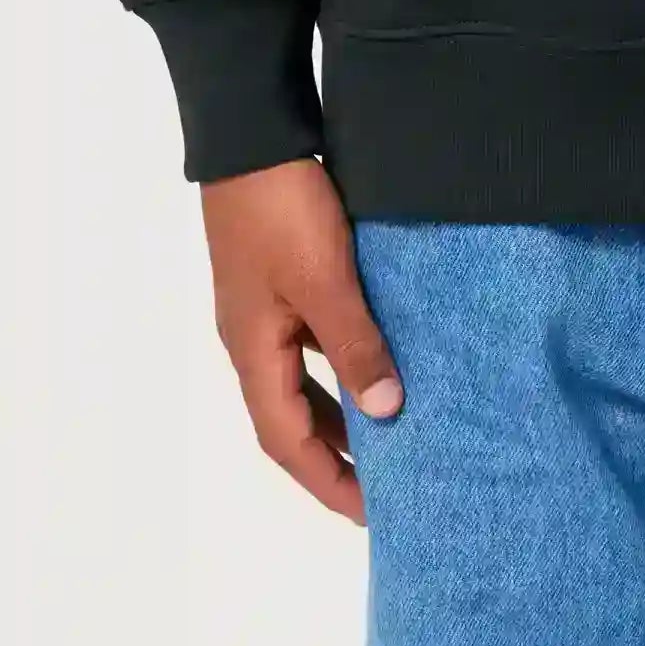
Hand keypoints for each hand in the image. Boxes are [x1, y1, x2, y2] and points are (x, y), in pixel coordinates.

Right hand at [199, 158, 403, 520]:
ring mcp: (264, 305)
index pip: (287, 440)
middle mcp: (252, 337)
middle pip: (292, 416)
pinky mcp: (281, 274)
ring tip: (393, 429)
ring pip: (304, 376)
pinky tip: (379, 353)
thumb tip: (387, 412)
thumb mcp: (325, 280)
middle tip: (390, 482)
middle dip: (336, 454)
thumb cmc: (281, 208)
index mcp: (253, 350)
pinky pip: (313, 337)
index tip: (372, 513)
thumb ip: (355, 346)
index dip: (327, 481)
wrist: (251, 131)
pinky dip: (343, 359)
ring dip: (342, 407)